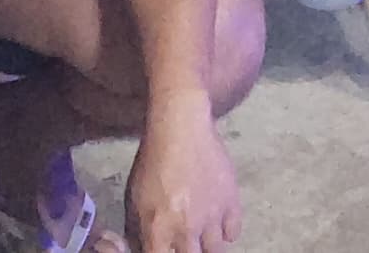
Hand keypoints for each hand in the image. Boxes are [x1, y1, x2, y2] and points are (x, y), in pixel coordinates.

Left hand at [127, 112, 243, 252]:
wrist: (180, 128)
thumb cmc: (153, 160)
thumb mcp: (134, 195)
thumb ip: (138, 227)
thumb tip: (140, 246)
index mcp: (159, 228)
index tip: (165, 248)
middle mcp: (187, 228)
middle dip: (187, 252)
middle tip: (185, 239)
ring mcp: (212, 216)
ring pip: (215, 250)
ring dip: (206, 245)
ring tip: (201, 236)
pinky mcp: (231, 202)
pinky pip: (233, 232)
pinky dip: (226, 231)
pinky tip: (217, 222)